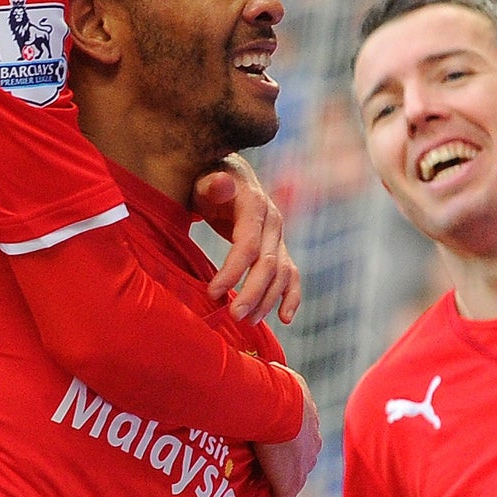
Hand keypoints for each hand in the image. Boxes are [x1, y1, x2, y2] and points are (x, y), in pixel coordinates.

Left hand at [194, 158, 302, 325]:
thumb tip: (222, 184)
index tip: (212, 293)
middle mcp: (273, 222)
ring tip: (246, 321)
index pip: (248, 244)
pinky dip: (291, 297)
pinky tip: (284, 318)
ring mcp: (279, 237)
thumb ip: (213, 184)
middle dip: (252, 293)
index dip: (232, 270)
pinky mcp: (279, 250)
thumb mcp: (205, 180)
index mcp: (255, 204)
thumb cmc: (209, 181)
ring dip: (267, 300)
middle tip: (233, 316)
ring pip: (281, 274)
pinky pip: (291, 276)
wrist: (229, 176)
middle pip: (268, 264)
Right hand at [250, 366, 320, 496]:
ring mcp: (300, 468)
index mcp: (307, 418)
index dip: (282, 445)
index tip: (267, 450)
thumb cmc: (267, 381)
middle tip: (255, 480)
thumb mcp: (270, 372)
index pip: (296, 437)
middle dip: (280, 472)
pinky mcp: (288, 485)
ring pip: (285, 488)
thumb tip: (253, 367)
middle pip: (295, 463)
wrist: (274, 401)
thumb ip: (265, 375)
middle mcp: (310, 445)